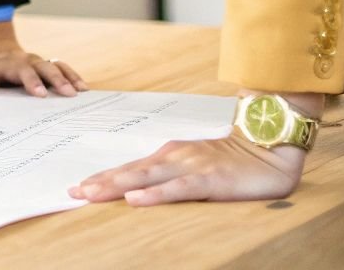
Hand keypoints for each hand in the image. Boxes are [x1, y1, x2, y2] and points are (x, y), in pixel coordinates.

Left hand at [0, 21, 86, 96]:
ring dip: (69, 78)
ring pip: (57, 66)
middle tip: (68, 94)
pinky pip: (63, 69)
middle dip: (57, 79)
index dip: (32, 81)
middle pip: (45, 67)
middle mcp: (28, 61)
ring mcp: (40, 63)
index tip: (40, 93)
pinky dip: (73, 77)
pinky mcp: (47, 66)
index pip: (22, 71)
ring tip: (81, 92)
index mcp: (10, 63)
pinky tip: (84, 89)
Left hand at [70, 136, 305, 204]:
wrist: (271, 144)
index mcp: (169, 155)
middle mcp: (174, 157)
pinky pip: (178, 188)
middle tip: (72, 192)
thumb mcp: (196, 167)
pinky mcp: (210, 179)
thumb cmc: (233, 160)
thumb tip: (142, 189)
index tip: (76, 187)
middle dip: (99, 182)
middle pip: (130, 172)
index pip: (129, 169)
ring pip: (146, 177)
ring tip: (91, 194)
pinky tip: (136, 199)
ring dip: (116, 185)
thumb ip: (171, 175)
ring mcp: (191, 166)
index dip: (102, 178)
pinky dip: (155, 194)